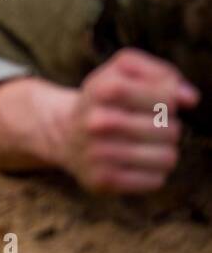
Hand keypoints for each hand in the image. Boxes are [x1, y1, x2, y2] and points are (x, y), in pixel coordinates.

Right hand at [58, 49, 199, 193]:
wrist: (63, 132)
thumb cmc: (105, 99)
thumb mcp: (122, 71)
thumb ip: (159, 73)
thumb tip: (190, 98)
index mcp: (100, 90)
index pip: (165, 98)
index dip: (170, 101)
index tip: (158, 100)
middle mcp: (96, 122)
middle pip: (171, 130)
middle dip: (166, 126)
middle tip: (145, 124)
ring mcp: (98, 153)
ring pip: (167, 157)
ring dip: (162, 151)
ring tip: (143, 144)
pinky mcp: (102, 180)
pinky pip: (155, 180)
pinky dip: (151, 172)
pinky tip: (134, 163)